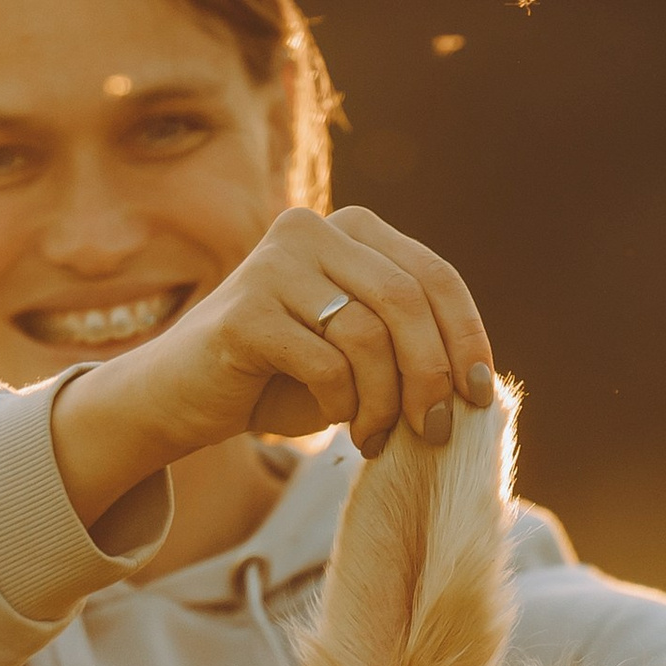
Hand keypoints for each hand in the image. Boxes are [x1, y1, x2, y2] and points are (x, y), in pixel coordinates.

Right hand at [52, 205, 495, 535]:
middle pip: (408, 301)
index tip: (478, 396)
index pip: (434, 275)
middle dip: (433, 375)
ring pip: (371, 336)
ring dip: (387, 402)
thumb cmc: (282, 377)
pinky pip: (327, 364)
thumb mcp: (358, 349)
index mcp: (351, 228)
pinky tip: (343, 428)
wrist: (185, 395)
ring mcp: (274, 264)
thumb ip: (408, 339)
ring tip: (378, 437)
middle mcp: (313, 229)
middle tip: (434, 432)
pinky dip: (346, 407)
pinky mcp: (245, 311)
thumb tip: (480, 374)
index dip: (467, 336)